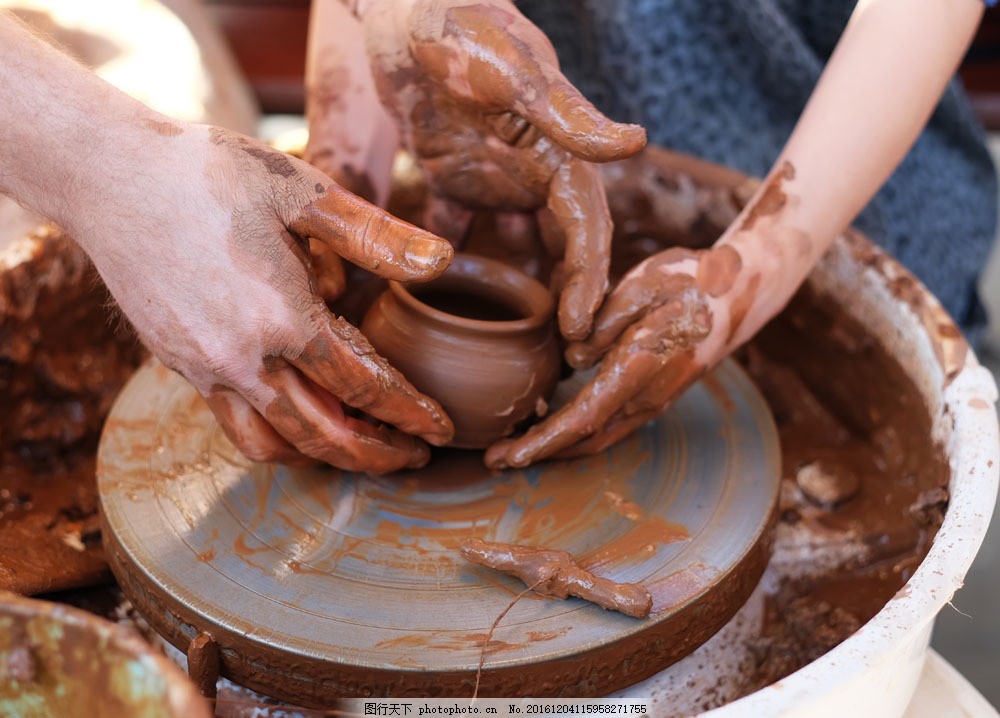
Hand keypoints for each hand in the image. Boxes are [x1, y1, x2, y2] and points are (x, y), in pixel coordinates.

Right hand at [83, 122, 454, 472]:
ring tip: (358, 447)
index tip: (439, 431)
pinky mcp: (176, 364)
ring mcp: (203, 367)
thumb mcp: (302, 191)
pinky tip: (296, 415)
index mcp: (284, 318)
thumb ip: (375, 234)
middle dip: (375, 455)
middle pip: (322, 436)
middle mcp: (242, 358)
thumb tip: (441, 261)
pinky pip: (232, 423)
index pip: (363, 387)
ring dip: (321, 457)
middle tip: (413, 458)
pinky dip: (273, 436)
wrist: (108, 174)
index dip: (408, 413)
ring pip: (271, 444)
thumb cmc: (210, 174)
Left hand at [362, 0, 645, 339]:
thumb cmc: (453, 20)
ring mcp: (495, 175)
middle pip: (563, 247)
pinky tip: (452, 309)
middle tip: (564, 360)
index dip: (591, 278)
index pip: (586, 224)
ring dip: (526, 294)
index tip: (582, 331)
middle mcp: (533, 167)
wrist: (397, 2)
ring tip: (520, 352)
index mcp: (556, 146)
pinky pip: (465, 232)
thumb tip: (636, 145)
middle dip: (569, 301)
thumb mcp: (509, 65)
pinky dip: (463, 268)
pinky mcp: (454, 176)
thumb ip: (565, 110)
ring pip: (521, 247)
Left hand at [485, 243, 752, 468]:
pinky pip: (608, 424)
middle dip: (540, 454)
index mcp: (641, 366)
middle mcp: (647, 395)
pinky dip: (575, 433)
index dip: (544, 441)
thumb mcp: (643, 287)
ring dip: (555, 448)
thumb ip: (604, 323)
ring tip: (513, 449)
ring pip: (597, 437)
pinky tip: (548, 422)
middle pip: (586, 439)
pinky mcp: (652, 396)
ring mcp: (652, 401)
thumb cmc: (687, 282)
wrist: (738, 295)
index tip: (509, 455)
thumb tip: (573, 357)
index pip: (584, 417)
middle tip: (494, 460)